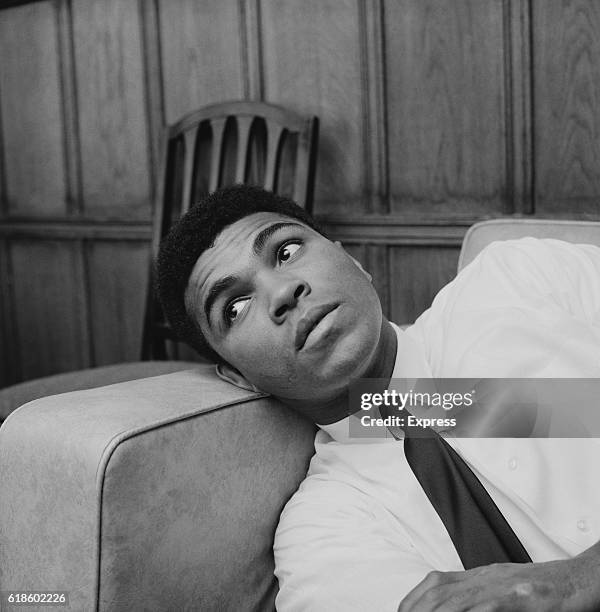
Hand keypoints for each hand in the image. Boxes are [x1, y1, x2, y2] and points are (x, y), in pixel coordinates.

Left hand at [397, 555, 599, 610]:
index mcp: (478, 577)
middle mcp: (485, 578)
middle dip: (418, 609)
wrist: (579, 579)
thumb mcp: (501, 591)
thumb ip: (476, 601)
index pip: (434, 583)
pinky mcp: (527, 598)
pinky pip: (495, 605)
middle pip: (440, 592)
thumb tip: (452, 607)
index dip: (414, 600)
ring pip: (461, 599)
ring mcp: (504, 586)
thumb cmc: (542, 590)